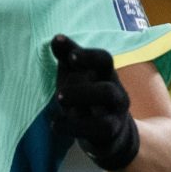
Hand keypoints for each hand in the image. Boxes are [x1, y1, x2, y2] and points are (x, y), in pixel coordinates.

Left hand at [49, 35, 138, 171]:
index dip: (88, 57)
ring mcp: (115, 114)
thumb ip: (67, 57)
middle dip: (82, 90)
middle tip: (59, 94)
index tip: (69, 55)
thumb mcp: (76, 77)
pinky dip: (72, 127)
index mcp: (106, 75)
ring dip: (81, 106)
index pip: (104, 60)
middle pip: (107, 89)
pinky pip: (96, 129)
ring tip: (59, 103)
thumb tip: (56, 38)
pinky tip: (55, 125)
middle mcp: (116, 93)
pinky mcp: (110, 133)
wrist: (109, 134)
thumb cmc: (88, 98)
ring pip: (106, 112)